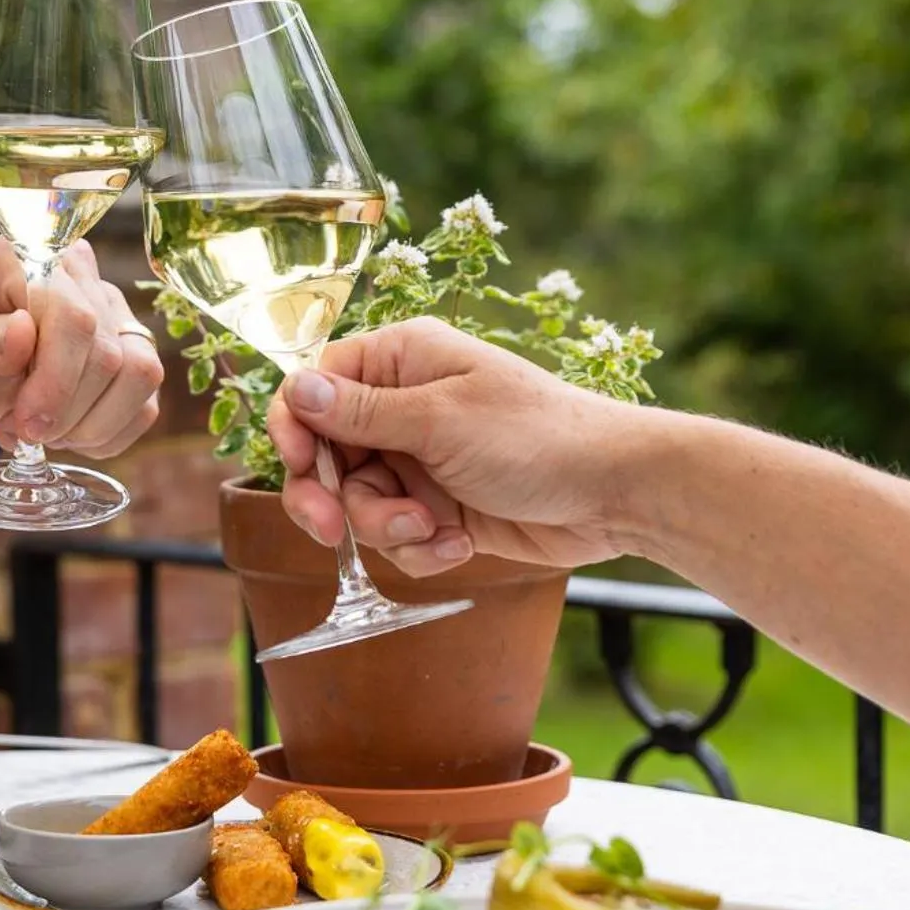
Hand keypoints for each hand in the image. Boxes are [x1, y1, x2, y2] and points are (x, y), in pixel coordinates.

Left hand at [0, 237, 161, 471]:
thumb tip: (23, 334)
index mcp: (30, 257)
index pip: (73, 317)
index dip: (56, 380)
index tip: (24, 425)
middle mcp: (82, 276)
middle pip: (109, 353)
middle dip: (64, 412)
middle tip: (16, 433)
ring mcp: (112, 313)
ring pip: (140, 374)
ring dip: (90, 425)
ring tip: (40, 434)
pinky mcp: (128, 352)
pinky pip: (145, 402)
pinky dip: (106, 435)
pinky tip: (64, 435)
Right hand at [266, 318, 647, 574]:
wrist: (615, 493)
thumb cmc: (538, 436)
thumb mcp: (442, 421)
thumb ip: (362, 412)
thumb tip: (296, 388)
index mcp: (400, 362)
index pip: (315, 386)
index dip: (294, 427)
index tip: (297, 466)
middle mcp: (402, 407)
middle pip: (324, 454)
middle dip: (331, 497)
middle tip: (332, 532)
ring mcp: (421, 459)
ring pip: (358, 503)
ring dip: (387, 527)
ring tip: (434, 531)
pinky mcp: (440, 506)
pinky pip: (397, 535)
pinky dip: (420, 547)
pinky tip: (458, 544)